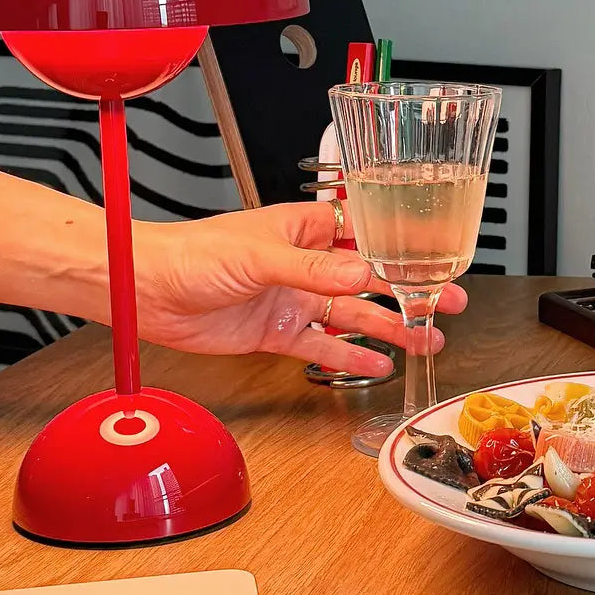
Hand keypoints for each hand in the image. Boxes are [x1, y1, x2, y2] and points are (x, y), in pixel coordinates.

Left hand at [132, 201, 467, 374]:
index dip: (401, 245)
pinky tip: (378, 365)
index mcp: (303, 229)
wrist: (146, 291)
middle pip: (368, 278)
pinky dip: (350, 357)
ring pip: (352, 315)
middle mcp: (304, 264)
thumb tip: (358, 275)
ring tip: (426, 341)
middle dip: (409, 291)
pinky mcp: (277, 333)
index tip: (437, 256)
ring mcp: (293, 300)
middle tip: (448, 302)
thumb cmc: (191, 253)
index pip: (364, 234)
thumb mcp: (256, 256)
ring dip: (388, 328)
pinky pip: (323, 346)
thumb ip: (310, 269)